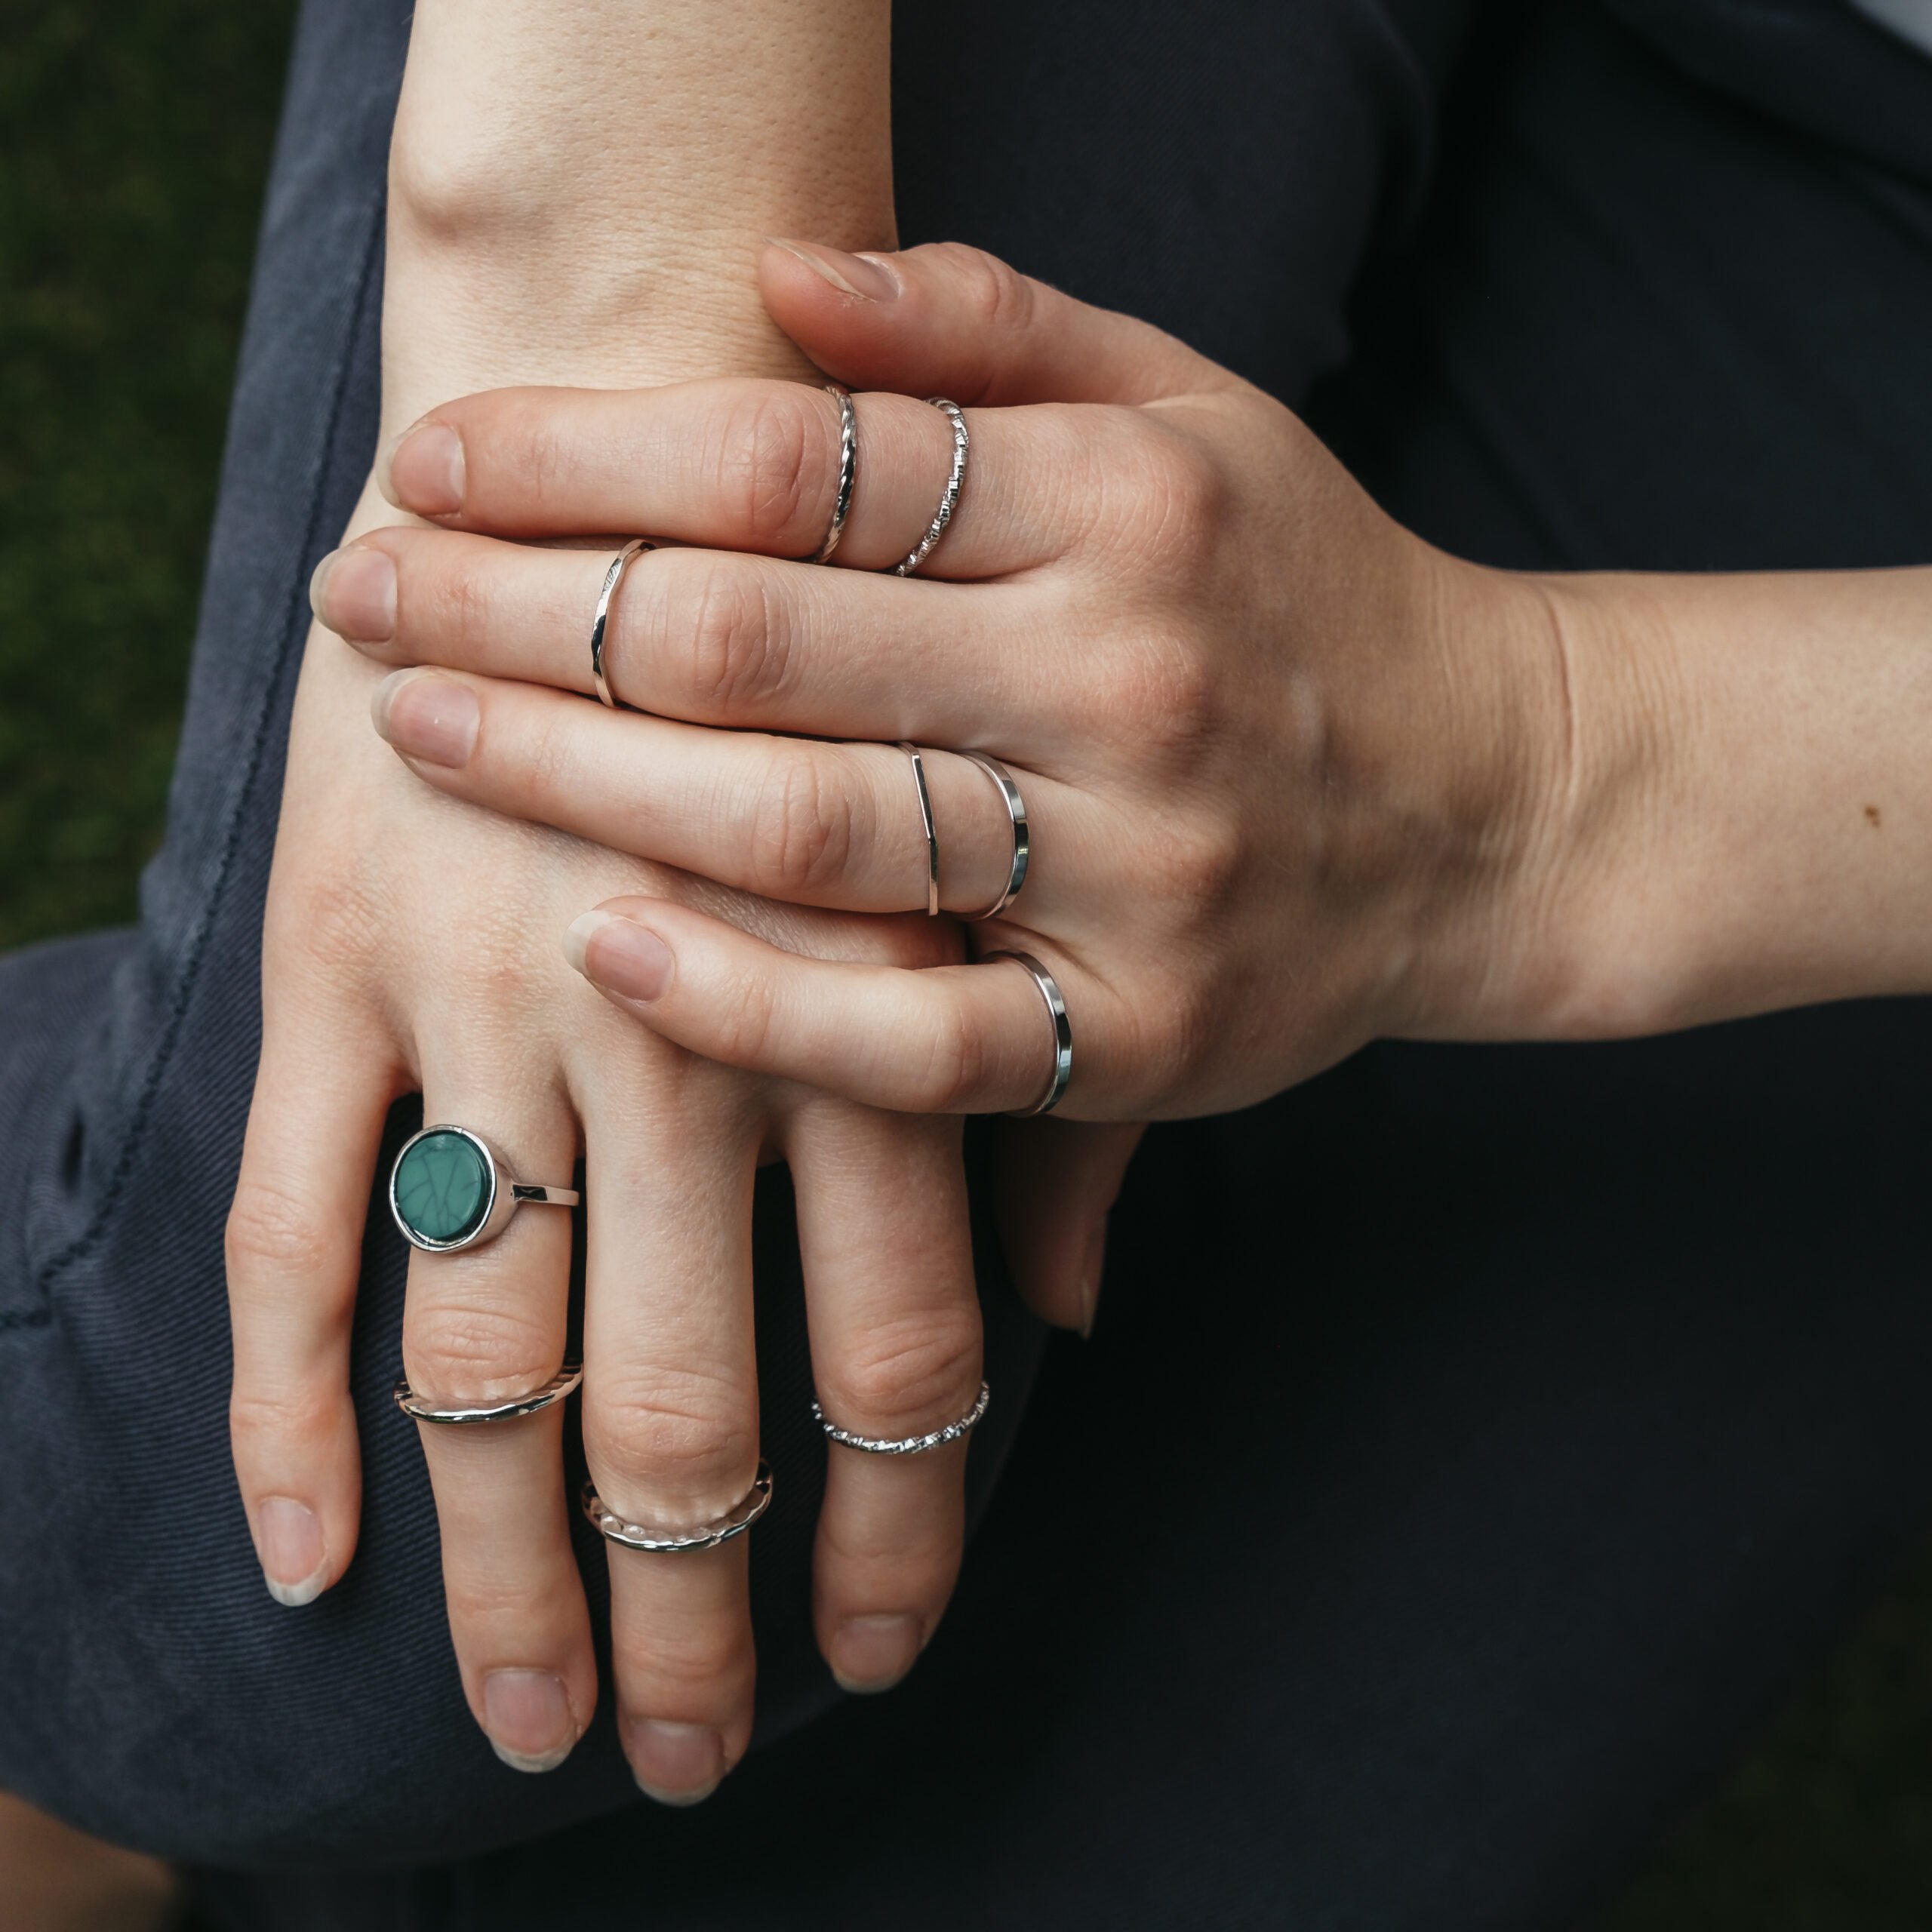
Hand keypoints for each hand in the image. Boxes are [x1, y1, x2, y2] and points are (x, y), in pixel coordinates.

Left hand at [312, 242, 1576, 1161]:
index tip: (434, 461)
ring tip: (421, 729)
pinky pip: (910, 1039)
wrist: (1492, 803)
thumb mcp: (1194, 411)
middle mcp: (1128, 677)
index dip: (586, 453)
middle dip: (520, 607)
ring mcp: (1136, 870)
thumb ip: (998, 333)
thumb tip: (780, 273)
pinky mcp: (1141, 1031)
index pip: (801, 457)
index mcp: (1127, 499)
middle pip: (758, 636)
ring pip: (804, 827)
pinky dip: (750, 1003)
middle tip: (360, 588)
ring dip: (576, 779)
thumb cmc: (1303, 595)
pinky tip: (605, 948)